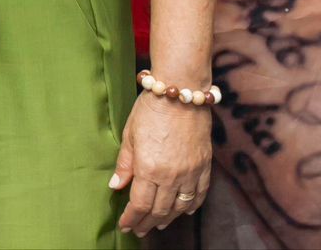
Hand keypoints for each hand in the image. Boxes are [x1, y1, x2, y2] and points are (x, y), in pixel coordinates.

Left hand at [112, 91, 212, 236]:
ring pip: (180, 207)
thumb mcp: (130, 134)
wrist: (182, 91)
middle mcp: (171, 175)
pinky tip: (185, 211)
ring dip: (168, 218)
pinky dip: (192, 206)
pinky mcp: (204, 166)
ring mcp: (190, 172)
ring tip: (158, 223)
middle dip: (146, 222)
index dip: (131, 218)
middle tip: (139, 229)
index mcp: (149, 168)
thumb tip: (116, 186)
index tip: (125, 225)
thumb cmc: (151, 109)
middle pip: (159, 210)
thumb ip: (125, 164)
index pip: (139, 204)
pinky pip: (200, 194)